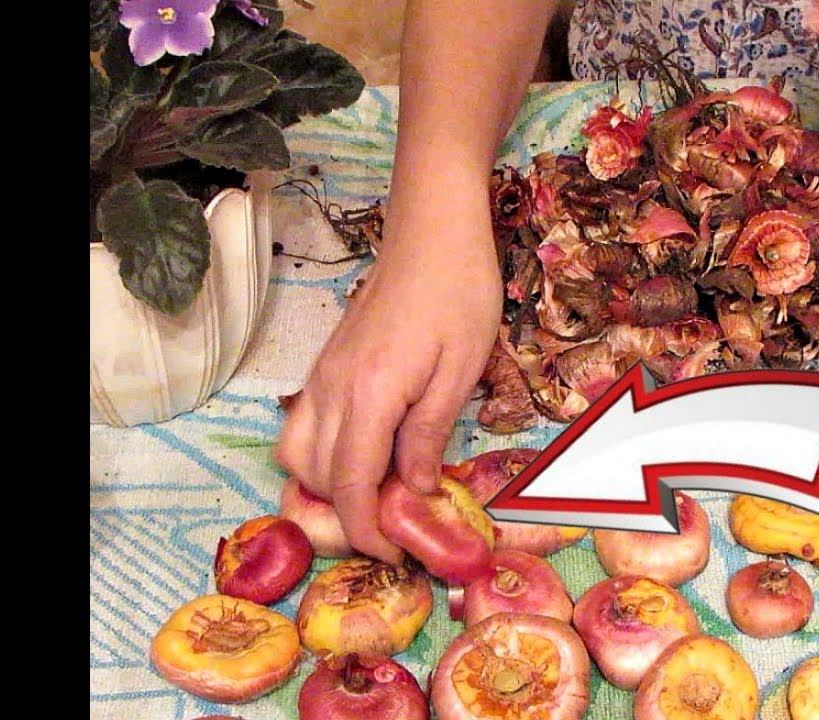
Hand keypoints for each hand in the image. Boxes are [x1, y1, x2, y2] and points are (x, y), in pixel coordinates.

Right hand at [276, 198, 502, 562]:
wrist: (433, 231)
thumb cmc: (458, 293)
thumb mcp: (460, 370)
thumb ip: (429, 434)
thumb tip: (416, 490)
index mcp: (369, 396)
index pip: (350, 486)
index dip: (367, 531)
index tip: (395, 553)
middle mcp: (331, 389)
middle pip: (314, 477)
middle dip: (346, 516)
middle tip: (394, 530)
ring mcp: (322, 375)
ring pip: (296, 453)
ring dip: (327, 485)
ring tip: (376, 494)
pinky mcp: (325, 364)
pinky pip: (304, 424)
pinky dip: (324, 453)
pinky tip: (367, 453)